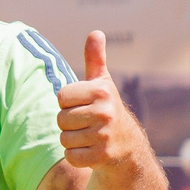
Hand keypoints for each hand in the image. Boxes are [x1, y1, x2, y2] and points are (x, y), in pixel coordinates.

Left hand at [55, 31, 146, 169]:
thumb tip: (96, 32)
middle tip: (87, 125)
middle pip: (60, 119)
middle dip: (69, 124)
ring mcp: (104, 135)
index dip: (68, 103)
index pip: (61, 97)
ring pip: (64, 138)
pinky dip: (77, 156)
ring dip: (73, 141)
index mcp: (101, 92)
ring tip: (89, 138)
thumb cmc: (107, 110)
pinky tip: (91, 151)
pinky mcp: (102, 156)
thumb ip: (95, 59)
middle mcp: (105, 112)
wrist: (129, 147)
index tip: (84, 106)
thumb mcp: (102, 84)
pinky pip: (71, 156)